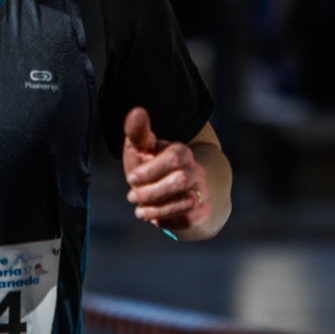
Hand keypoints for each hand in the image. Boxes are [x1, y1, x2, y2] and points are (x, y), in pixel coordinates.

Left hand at [121, 107, 208, 236]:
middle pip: (179, 182)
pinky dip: (168, 222)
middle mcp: (196, 170)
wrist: (171, 189)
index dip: (150, 170)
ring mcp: (201, 191)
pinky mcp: (202, 210)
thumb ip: (138, 131)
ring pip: (185, 203)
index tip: (131, 178)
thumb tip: (137, 111)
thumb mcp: (141, 147)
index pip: (173, 158)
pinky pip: (189, 220)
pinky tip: (155, 218)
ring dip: (156, 210)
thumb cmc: (151, 165)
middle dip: (151, 192)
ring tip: (139, 210)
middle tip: (132, 196)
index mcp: (181, 151)